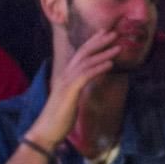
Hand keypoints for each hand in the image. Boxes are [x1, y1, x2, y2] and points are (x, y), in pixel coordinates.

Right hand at [29, 26, 122, 147]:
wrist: (46, 131)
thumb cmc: (59, 118)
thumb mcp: (71, 99)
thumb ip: (78, 88)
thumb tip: (87, 82)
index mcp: (66, 75)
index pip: (80, 54)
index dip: (93, 42)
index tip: (105, 33)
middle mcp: (65, 74)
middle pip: (83, 52)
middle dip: (99, 41)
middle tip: (114, 32)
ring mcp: (66, 81)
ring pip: (87, 61)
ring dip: (104, 53)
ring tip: (118, 47)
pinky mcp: (70, 91)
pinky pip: (86, 75)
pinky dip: (99, 68)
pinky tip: (110, 65)